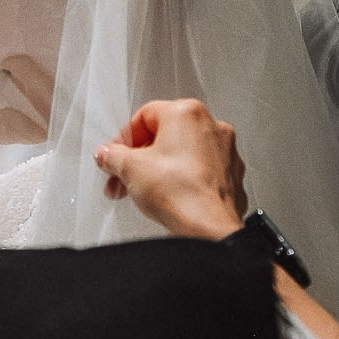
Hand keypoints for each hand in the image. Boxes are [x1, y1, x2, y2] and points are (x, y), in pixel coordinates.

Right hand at [93, 98, 248, 240]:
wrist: (208, 226)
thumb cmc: (180, 193)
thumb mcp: (130, 169)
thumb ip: (113, 156)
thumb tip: (108, 155)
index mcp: (186, 113)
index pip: (144, 115)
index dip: (124, 138)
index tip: (115, 155)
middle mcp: (210, 125)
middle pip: (165, 134)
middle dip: (140, 158)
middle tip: (125, 176)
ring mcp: (224, 149)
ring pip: (183, 152)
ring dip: (160, 169)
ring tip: (144, 191)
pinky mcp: (230, 173)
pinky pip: (200, 170)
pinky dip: (183, 180)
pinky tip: (170, 196)